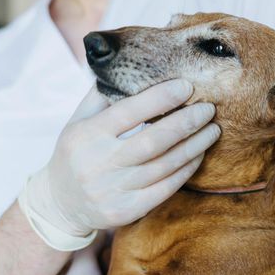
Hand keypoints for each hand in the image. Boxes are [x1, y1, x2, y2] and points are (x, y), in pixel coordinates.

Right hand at [20, 79, 219, 246]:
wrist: (61, 203)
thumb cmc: (76, 153)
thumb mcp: (78, 121)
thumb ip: (101, 95)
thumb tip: (127, 65)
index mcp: (88, 135)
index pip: (128, 112)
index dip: (160, 98)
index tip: (187, 86)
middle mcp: (99, 163)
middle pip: (153, 140)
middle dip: (186, 122)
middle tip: (209, 108)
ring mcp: (113, 190)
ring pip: (164, 166)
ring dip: (194, 146)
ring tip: (213, 130)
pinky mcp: (126, 210)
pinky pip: (165, 189)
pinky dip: (186, 170)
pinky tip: (199, 155)